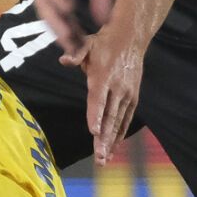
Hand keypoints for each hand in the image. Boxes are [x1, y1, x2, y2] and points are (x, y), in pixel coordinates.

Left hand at [28, 0, 118, 55]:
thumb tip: (106, 23)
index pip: (65, 13)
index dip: (74, 31)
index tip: (87, 49)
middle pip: (52, 12)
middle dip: (64, 32)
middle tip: (76, 50)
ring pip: (45, 0)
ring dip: (57, 20)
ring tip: (70, 36)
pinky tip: (67, 9)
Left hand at [65, 25, 143, 165]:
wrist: (131, 38)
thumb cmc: (103, 43)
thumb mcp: (87, 43)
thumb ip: (76, 54)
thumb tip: (63, 60)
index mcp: (103, 76)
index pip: (98, 99)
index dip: (96, 115)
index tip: (93, 131)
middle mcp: (117, 88)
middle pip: (109, 117)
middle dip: (103, 138)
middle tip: (99, 157)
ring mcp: (127, 94)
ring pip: (118, 122)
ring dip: (111, 141)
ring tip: (105, 159)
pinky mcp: (133, 97)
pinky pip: (126, 119)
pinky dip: (120, 134)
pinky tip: (114, 148)